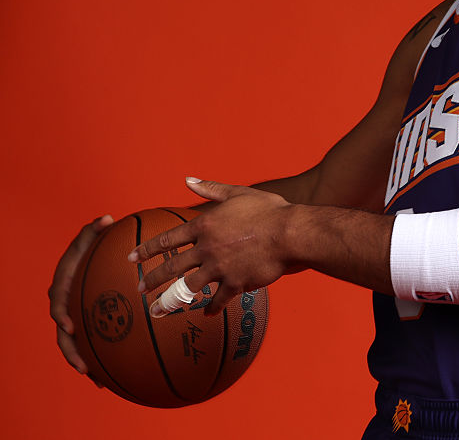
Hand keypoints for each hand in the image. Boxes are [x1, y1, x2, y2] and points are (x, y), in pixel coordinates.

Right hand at [49, 214, 113, 381]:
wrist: (93, 262)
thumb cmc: (91, 248)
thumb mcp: (90, 237)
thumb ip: (95, 229)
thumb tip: (106, 218)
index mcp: (63, 286)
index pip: (57, 302)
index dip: (60, 313)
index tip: (69, 324)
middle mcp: (65, 305)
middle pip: (62, 333)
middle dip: (70, 350)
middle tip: (83, 366)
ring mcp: (74, 317)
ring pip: (73, 344)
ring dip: (82, 361)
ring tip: (96, 379)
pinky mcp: (85, 325)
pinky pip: (89, 343)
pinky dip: (97, 359)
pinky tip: (111, 375)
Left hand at [129, 178, 294, 316]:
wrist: (290, 233)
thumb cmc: (268, 209)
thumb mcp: (238, 193)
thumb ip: (211, 189)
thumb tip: (188, 180)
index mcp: (204, 225)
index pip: (168, 239)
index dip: (147, 249)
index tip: (132, 258)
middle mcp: (207, 248)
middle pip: (172, 266)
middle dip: (152, 279)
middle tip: (139, 289)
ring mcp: (220, 268)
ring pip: (187, 288)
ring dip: (169, 301)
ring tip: (158, 310)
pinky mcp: (236, 283)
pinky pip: (219, 299)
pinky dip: (212, 308)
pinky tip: (206, 314)